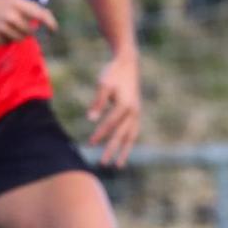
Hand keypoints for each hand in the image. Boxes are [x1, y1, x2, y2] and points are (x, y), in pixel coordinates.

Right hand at [0, 0, 57, 44]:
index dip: (50, 23)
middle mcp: (11, 16)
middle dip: (26, 30)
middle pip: (29, 31)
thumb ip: (27, 8)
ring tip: (6, 28)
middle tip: (17, 26)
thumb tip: (40, 22)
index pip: (40, 14)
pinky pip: (6, 43)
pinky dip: (5, 39)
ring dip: (16, 36)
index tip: (54, 29)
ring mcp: (2, 27)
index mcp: (17, 3)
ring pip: (18, 39)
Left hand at [86, 52, 140, 168]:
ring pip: (131, 136)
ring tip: (118, 165)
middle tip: (103, 164)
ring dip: (124, 151)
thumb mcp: (103, 84)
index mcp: (125, 105)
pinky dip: (129, 142)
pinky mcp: (136, 112)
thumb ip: (97, 102)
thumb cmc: (112, 73)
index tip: (90, 144)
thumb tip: (90, 119)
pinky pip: (133, 131)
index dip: (100, 134)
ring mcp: (137, 112)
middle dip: (112, 150)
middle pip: (122, 135)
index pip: (110, 124)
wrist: (128, 63)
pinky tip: (123, 151)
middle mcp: (134, 111)